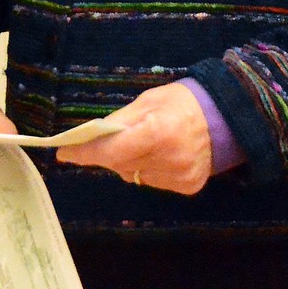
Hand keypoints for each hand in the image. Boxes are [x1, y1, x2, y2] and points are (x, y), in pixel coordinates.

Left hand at [55, 82, 213, 195]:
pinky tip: (157, 155)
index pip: (112, 150)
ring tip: (138, 144)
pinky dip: (146, 169)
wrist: (223, 116)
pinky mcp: (188, 187)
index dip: (86, 153)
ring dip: (126, 162)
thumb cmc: (180, 102)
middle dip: (105, 154)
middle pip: (120, 164)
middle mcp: (170, 159)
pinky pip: (152, 181)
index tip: (64, 153)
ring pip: (134, 175)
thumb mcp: (148, 102)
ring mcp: (180, 176)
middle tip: (96, 143)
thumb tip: (91, 136)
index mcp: (158, 132)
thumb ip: (120, 121)